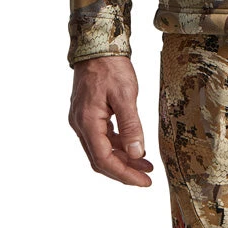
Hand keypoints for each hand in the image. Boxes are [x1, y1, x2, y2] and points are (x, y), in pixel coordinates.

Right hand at [68, 56, 154, 185]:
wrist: (98, 45)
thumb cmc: (110, 66)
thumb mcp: (125, 95)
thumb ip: (131, 125)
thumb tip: (137, 153)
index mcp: (87, 122)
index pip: (104, 159)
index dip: (124, 174)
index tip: (144, 181)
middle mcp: (81, 124)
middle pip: (100, 159)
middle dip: (124, 170)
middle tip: (146, 177)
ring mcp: (83, 119)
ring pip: (101, 149)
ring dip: (122, 159)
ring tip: (145, 164)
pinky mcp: (88, 113)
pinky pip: (102, 137)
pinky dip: (117, 145)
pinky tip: (133, 146)